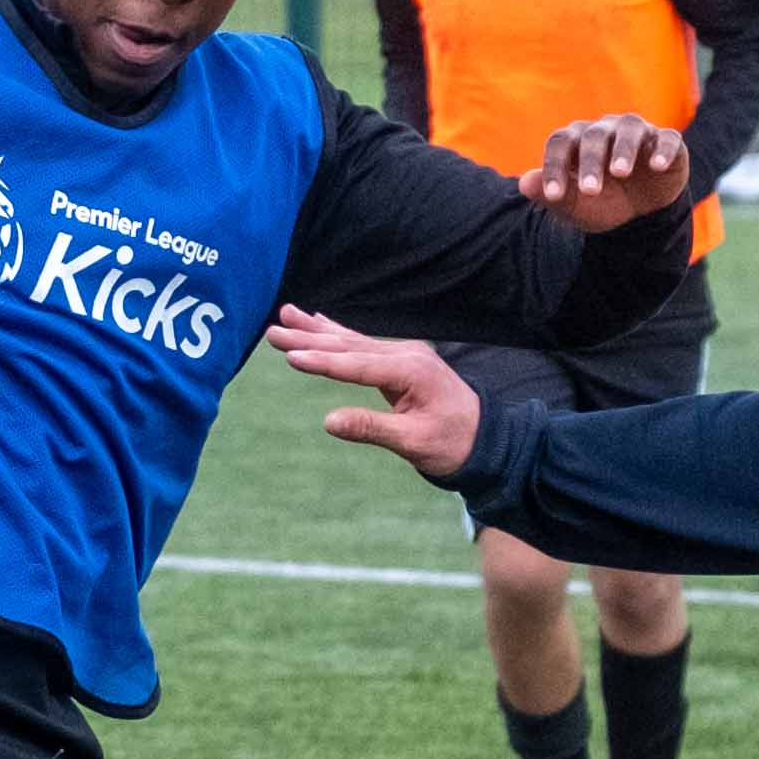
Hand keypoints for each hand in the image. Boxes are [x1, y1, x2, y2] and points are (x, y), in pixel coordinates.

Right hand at [267, 305, 485, 483]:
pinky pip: (362, 343)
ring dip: (316, 330)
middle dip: (309, 338)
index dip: (322, 362)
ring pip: (352, 340)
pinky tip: (319, 321)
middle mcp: (406, 355)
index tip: (291, 356)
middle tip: (273, 330)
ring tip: (285, 314)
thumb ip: (372, 429)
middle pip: (349, 346)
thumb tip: (329, 422)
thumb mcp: (414, 443)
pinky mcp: (401, 360)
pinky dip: (337, 334)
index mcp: (411, 372)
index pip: (357, 365)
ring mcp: (404, 354)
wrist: (485, 438)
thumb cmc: (452, 444)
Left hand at [523, 116, 691, 232]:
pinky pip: (667, 139)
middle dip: (590, 163)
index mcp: (577, 140)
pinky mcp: (667, 142)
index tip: (553, 196)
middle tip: (591, 191)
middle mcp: (605, 130)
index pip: (560, 143)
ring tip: (620, 173)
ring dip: (623, 150)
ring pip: (629, 130)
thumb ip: (552, 195)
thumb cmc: (602, 202)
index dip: (554, 167)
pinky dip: (663, 150)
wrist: (640, 213)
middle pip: (593, 136)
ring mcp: (638, 133)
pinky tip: (657, 166)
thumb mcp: (577, 206)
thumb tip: (524, 184)